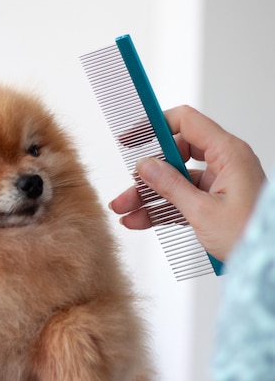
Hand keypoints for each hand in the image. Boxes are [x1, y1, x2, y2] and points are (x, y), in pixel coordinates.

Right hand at [109, 105, 266, 260]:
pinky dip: (161, 208)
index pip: (186, 122)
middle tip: (127, 188)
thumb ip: (171, 186)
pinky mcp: (215, 200)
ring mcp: (219, 183)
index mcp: (228, 154)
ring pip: (175, 180)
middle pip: (175, 155)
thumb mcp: (203, 212)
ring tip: (125, 210)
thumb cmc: (251, 237)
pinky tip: (140, 220)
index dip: (156, 125)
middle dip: (146, 174)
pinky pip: (182, 197)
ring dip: (149, 195)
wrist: (269, 264)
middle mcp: (224, 163)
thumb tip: (145, 166)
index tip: (132, 137)